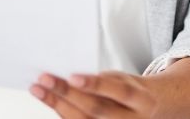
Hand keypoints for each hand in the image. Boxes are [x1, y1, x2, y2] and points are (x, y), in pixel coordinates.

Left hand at [30, 71, 156, 117]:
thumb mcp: (124, 79)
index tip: (73, 76)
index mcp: (141, 99)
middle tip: (46, 79)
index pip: (119, 90)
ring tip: (39, 89)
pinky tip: (50, 102)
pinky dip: (62, 113)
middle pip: (97, 108)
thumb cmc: (130, 92)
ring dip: (57, 105)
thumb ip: (103, 81)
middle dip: (68, 94)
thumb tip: (70, 77)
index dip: (96, 84)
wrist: (150, 110)